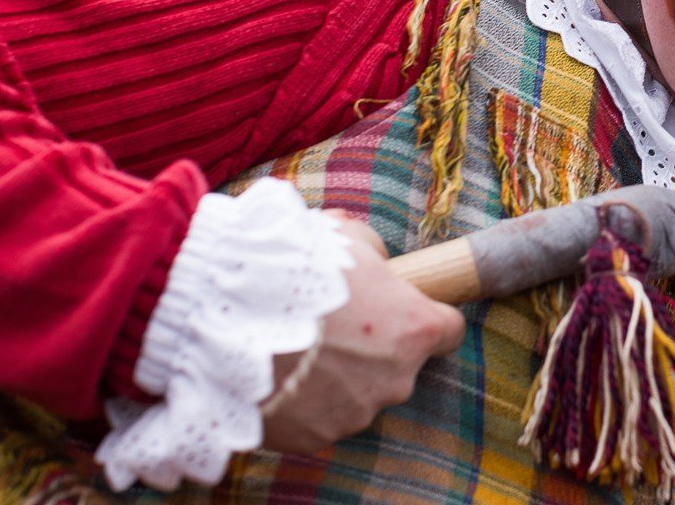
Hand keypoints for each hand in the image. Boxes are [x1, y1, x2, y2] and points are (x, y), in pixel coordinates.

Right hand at [259, 215, 465, 454]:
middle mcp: (397, 379)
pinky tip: (279, 376)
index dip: (426, 316)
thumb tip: (378, 264)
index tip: (403, 310)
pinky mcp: (317, 439)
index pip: (448, 330)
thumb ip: (375, 254)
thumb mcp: (345, 236)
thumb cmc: (294, 270)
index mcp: (415, 329)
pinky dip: (306, 403)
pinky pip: (321, 418)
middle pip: (400, 365)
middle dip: (375, 349)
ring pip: (360, 394)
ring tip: (298, 350)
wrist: (226, 318)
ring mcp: (357, 413)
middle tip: (335, 326)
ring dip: (339, 377)